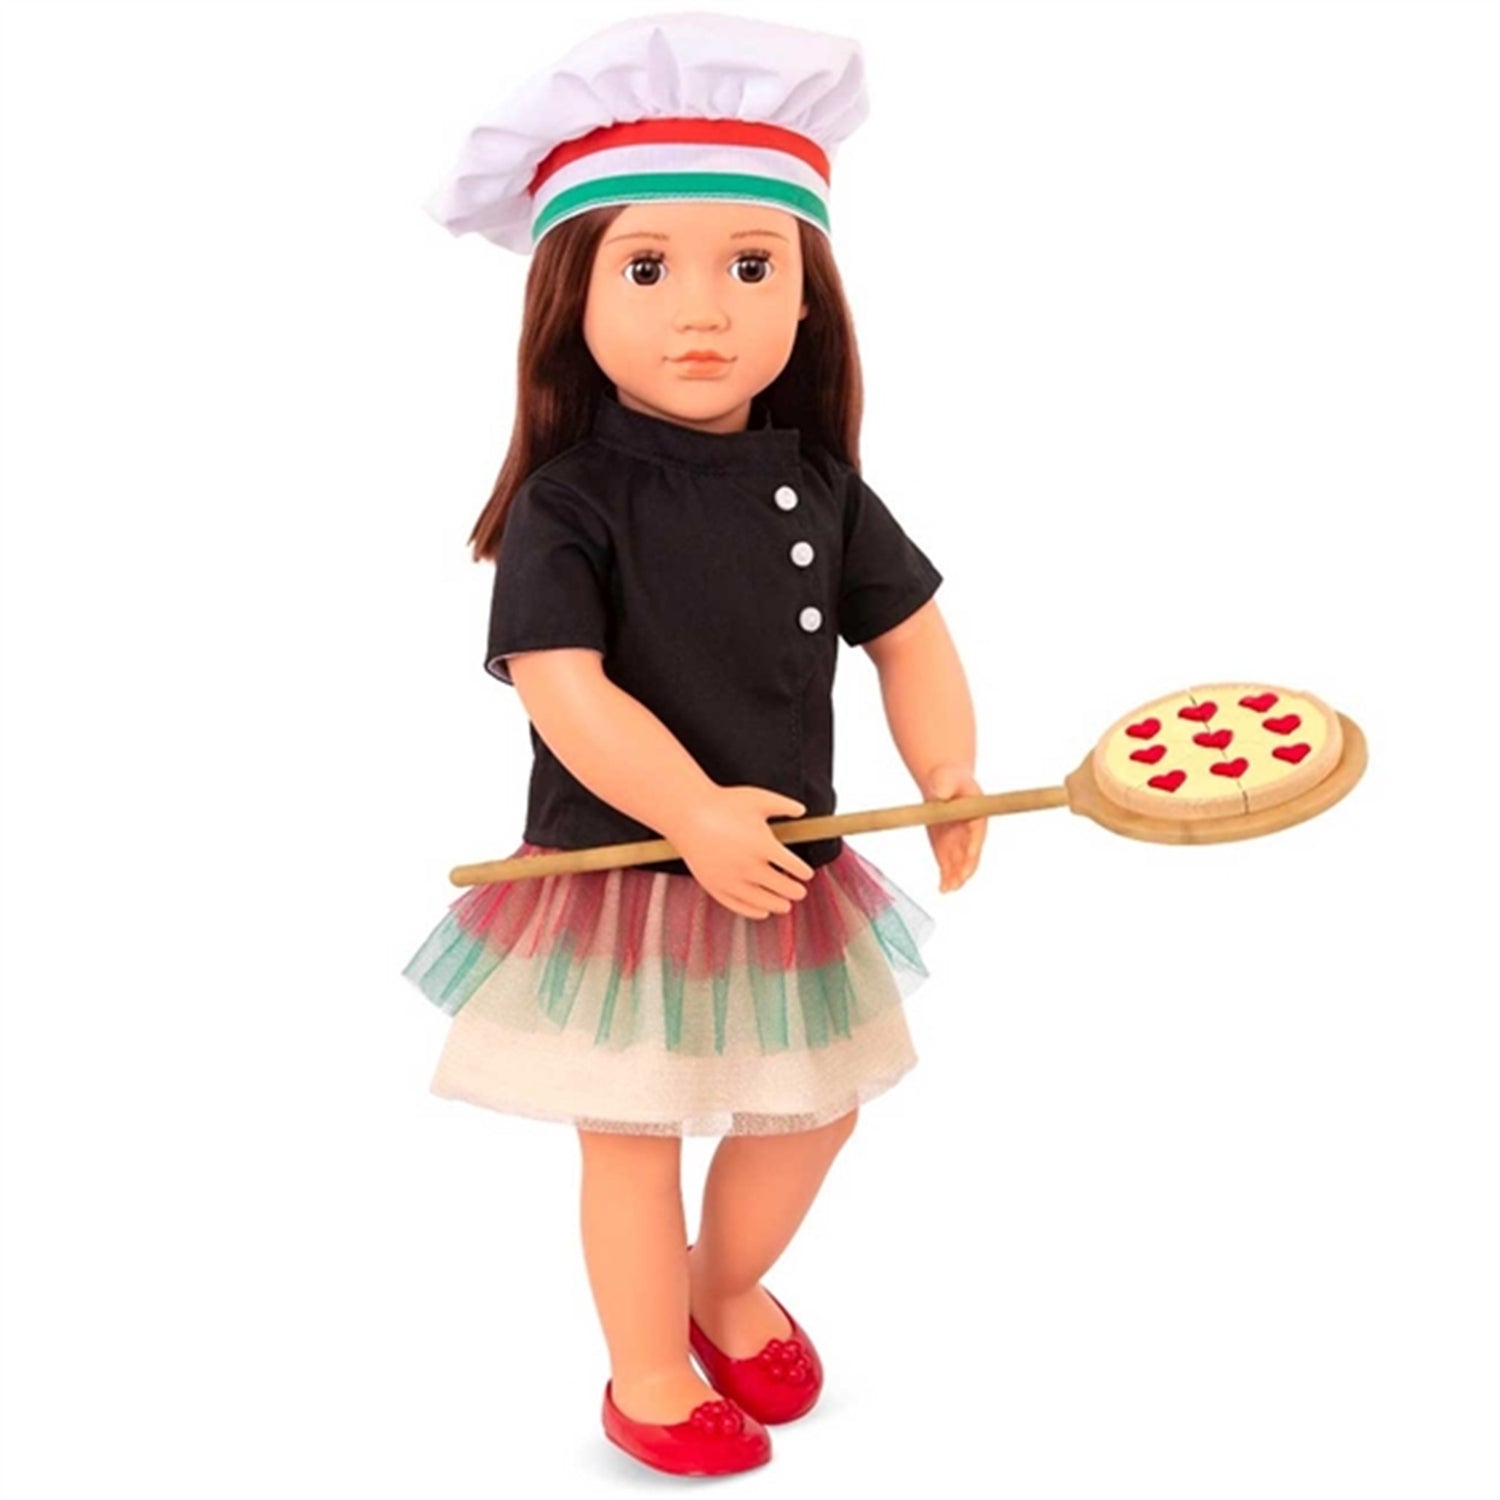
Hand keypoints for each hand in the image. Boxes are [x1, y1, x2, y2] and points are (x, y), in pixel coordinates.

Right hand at [664, 786, 816, 919]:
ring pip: (762, 902)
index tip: (806, 874)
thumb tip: (802, 810)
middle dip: (795, 891)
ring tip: (785, 905)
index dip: (804, 872)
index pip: (793, 867)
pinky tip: (762, 912)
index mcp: (763, 845)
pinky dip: (753, 912)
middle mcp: (749, 866)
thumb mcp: (759, 798)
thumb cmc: (723, 803)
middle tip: (800, 892)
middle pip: (782, 888)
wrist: (687, 813)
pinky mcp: (715, 886)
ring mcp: (731, 879)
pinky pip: (738, 906)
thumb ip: (784, 805)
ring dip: (778, 905)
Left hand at [922, 763, 986, 892]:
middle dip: (966, 866)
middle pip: (971, 853)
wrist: (943, 786)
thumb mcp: (946, 778)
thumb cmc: (948, 780)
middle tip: (959, 878)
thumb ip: (944, 785)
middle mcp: (971, 833)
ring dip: (956, 877)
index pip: (977, 831)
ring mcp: (960, 844)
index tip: (971, 853)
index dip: (974, 842)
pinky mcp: (948, 849)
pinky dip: (946, 878)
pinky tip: (942, 889)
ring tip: (948, 888)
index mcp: (976, 814)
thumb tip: (940, 793)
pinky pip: (948, 866)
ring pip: (960, 864)